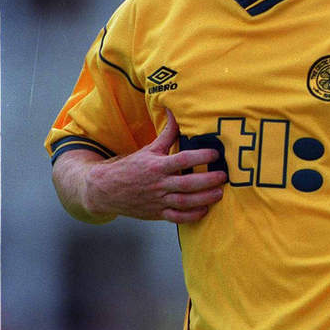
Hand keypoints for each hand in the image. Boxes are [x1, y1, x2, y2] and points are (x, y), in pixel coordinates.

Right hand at [85, 110, 226, 223]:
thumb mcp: (149, 149)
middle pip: (187, 184)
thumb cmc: (130, 168)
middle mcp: (158, 184)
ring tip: (219, 193)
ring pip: (185, 202)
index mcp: (156, 166)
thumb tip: (174, 111)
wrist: (106, 189)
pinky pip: (177, 218)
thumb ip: (167, 134)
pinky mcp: (157, 214)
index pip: (182, 160)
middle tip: (223, 176)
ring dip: (204, 199)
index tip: (215, 154)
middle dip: (208, 181)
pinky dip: (192, 216)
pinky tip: (204, 210)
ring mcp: (158, 201)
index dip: (200, 157)